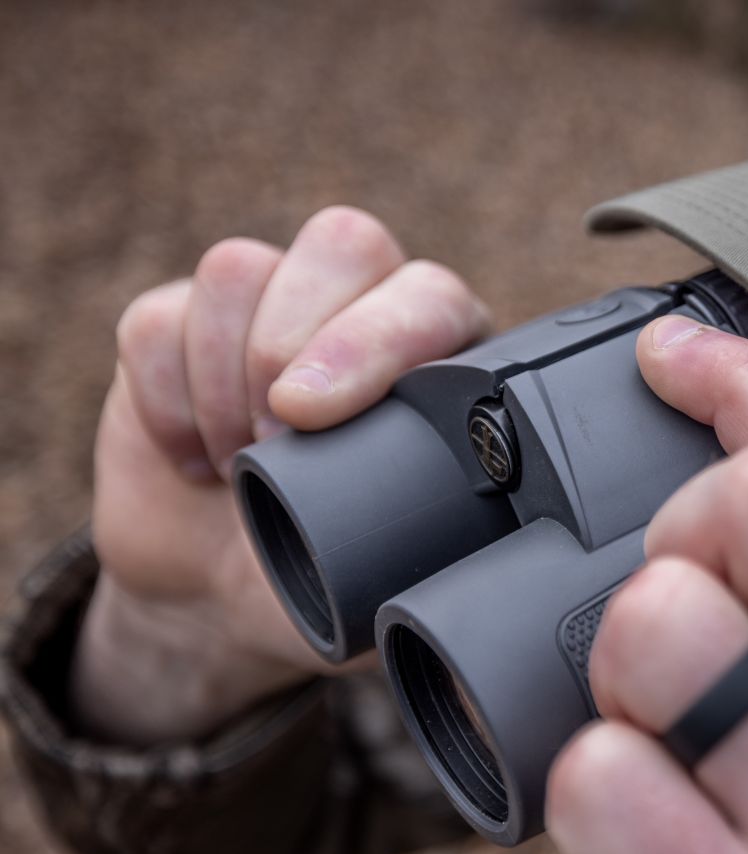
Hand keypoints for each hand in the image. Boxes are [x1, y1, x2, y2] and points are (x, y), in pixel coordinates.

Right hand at [76, 207, 491, 744]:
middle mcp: (365, 310)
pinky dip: (165, 399)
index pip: (430, 297)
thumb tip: (468, 567)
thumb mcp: (392, 586)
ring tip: (236, 462)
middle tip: (272, 440)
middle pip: (343, 242)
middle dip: (291, 342)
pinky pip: (158, 318)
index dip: (375, 341)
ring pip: (240, 269)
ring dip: (222, 379)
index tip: (313, 419)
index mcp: (443, 363)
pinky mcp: (180, 322)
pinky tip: (192, 457)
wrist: (222, 595)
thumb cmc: (329, 581)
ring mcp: (271, 306)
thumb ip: (435, 559)